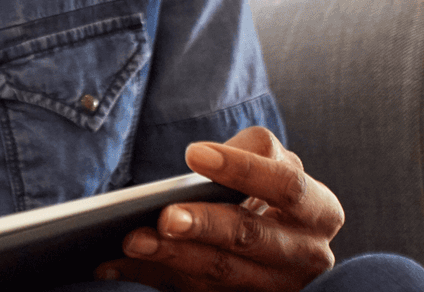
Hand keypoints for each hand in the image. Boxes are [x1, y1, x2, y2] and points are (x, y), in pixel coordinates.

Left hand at [98, 126, 342, 291]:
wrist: (278, 238)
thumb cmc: (266, 190)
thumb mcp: (269, 164)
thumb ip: (250, 153)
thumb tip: (203, 160)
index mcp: (318, 210)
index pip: (287, 187)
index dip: (243, 170)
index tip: (194, 155)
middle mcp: (305, 254)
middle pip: (250, 237)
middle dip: (204, 225)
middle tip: (165, 215)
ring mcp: (274, 287)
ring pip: (221, 272)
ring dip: (171, 256)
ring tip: (131, 239)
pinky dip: (148, 276)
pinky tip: (111, 266)